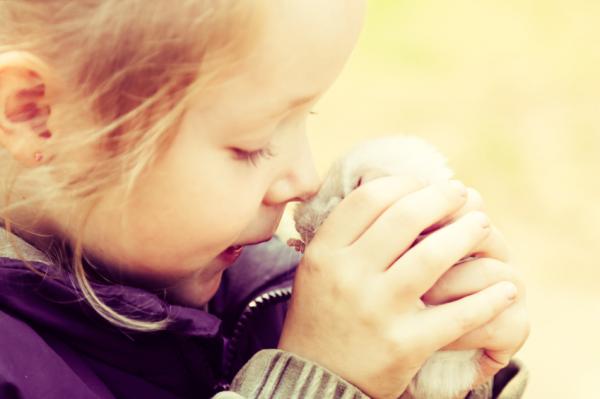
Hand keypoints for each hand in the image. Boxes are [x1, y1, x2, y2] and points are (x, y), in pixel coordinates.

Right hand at [278, 177, 518, 398]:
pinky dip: (488, 298)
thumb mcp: (317, 268)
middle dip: (442, 199)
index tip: (423, 185)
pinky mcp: (405, 344)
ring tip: (482, 225)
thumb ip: (345, 232)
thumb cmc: (322, 314)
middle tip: (460, 195)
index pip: (369, 199)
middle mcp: (349, 276)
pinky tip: (504, 288)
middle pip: (405, 217)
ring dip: (468, 234)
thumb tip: (387, 187)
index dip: (403, 183)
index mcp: (325, 253)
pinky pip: (457, 314)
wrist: (316, 377)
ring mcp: (377, 310)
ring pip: (433, 256)